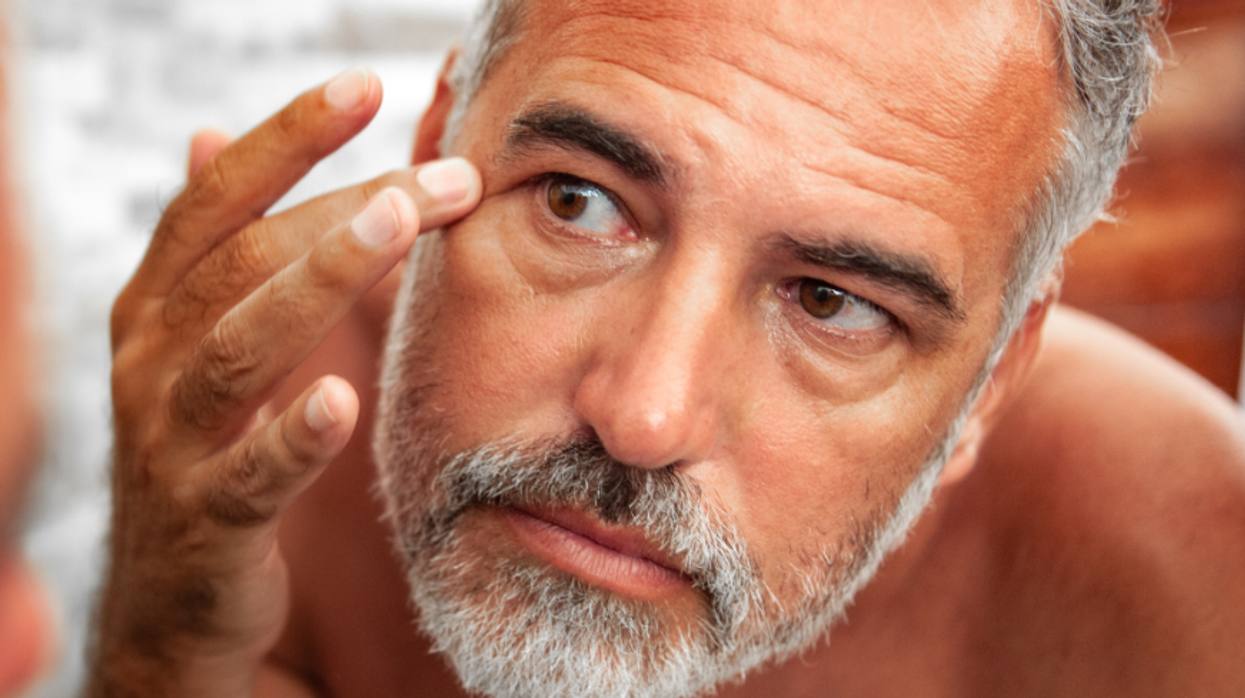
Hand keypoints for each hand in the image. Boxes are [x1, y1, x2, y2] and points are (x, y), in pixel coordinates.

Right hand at [89, 68, 480, 696]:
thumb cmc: (206, 451)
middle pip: (245, 259)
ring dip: (320, 281)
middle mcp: (149, 360)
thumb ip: (216, 249)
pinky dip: (291, 438)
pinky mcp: (203, 523)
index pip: (217, 200)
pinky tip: (342, 402)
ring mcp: (168, 441)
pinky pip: (247, 475)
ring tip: (398, 226)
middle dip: (348, 208)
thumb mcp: (197, 341)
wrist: (170, 602)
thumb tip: (205, 135)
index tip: (364, 86)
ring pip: (239, 345)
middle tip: (447, 177)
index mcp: (156, 307)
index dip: (287, 137)